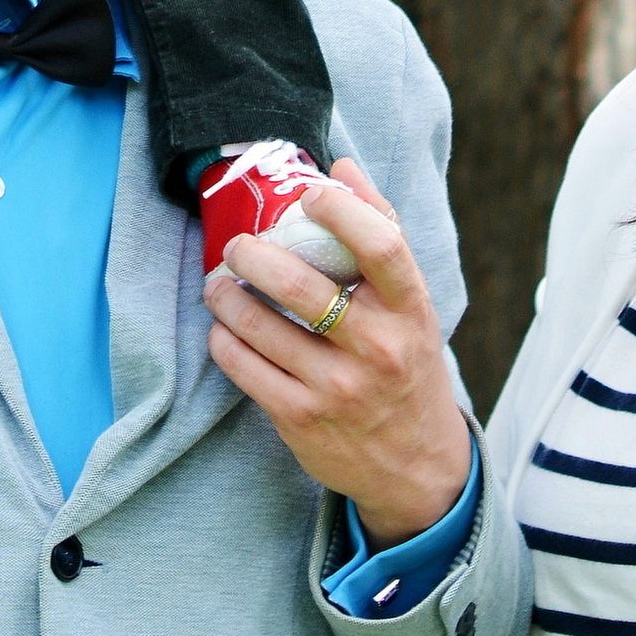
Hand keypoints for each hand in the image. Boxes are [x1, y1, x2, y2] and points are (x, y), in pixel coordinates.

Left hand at [203, 158, 470, 549]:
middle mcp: (376, 348)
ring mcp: (337, 388)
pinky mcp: (302, 420)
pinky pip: (243, 368)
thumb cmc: (407, 364)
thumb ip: (380, 230)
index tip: (308, 194)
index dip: (340, 208)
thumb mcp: (411, 304)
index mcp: (409, 310)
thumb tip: (341, 167)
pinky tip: (224, 329)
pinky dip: (223, 340)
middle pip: (300, 284)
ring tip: (218, 283)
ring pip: (259, 326)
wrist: (418, 468)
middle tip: (236, 245)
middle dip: (251, 254)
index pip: (381, 245)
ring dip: (224, 295)